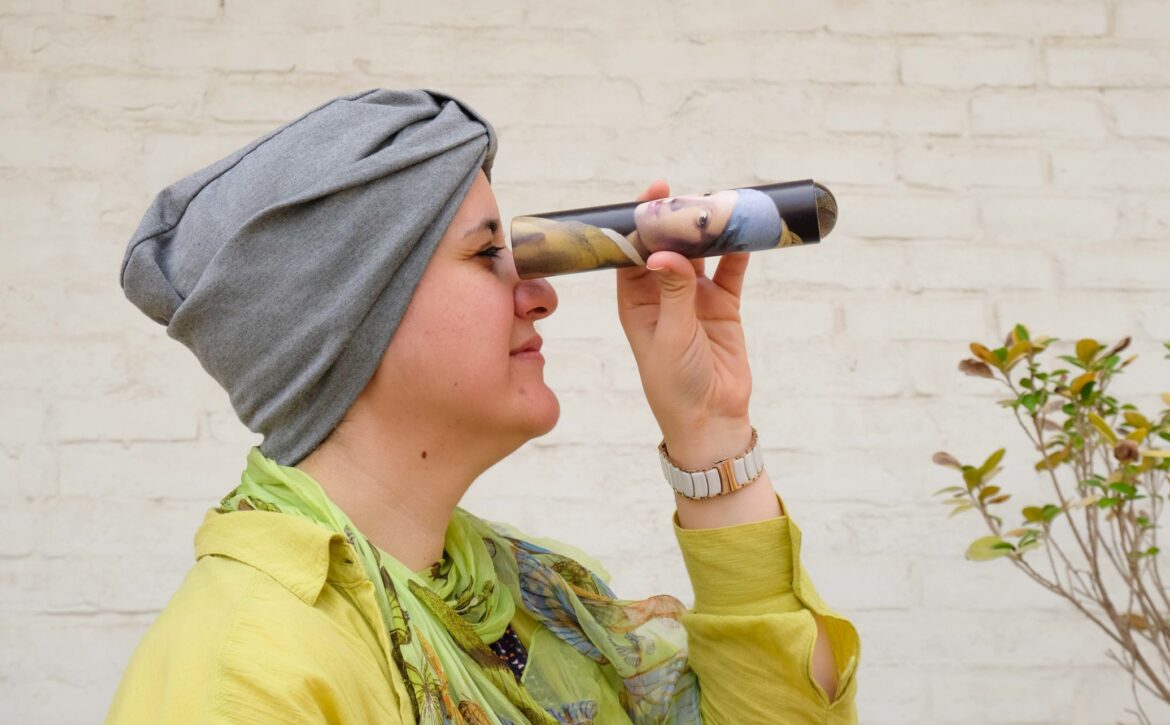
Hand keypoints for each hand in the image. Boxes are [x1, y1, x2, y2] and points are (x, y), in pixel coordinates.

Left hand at [616, 179, 754, 468]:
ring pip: (701, 253)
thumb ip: (673, 293)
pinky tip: (747, 230)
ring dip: (709, 231)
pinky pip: (731, 270)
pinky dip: (738, 251)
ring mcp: (694, 297)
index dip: (641, 222)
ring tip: (721, 204)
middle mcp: (662, 293)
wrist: (711, 418)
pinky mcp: (723, 305)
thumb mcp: (671, 336)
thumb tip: (666, 252)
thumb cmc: (676, 383)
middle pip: (668, 245)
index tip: (653, 193)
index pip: (633, 252)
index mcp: (635, 300)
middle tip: (692, 194)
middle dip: (678, 220)